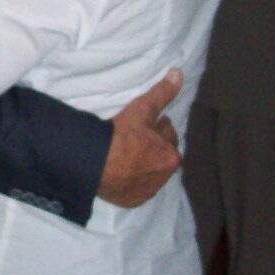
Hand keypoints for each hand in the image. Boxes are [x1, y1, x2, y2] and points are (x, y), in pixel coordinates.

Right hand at [97, 68, 182, 208]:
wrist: (95, 163)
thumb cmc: (121, 136)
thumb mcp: (142, 109)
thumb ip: (162, 93)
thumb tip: (178, 73)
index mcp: (171, 156)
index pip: (167, 137)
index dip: (155, 128)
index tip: (143, 124)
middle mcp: (163, 177)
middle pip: (160, 157)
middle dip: (152, 148)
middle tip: (133, 139)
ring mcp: (147, 191)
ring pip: (149, 173)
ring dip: (143, 165)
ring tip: (125, 154)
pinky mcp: (131, 201)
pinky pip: (135, 188)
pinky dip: (131, 181)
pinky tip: (120, 171)